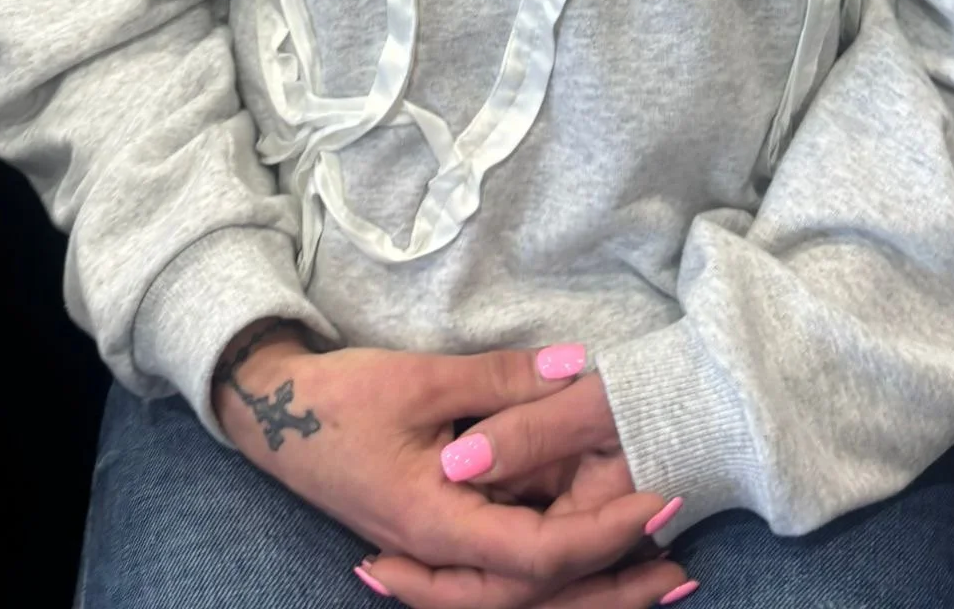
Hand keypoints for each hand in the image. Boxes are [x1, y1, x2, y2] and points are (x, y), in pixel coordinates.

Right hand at [212, 327, 686, 605]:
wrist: (272, 412)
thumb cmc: (340, 397)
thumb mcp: (423, 377)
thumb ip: (502, 380)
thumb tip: (578, 368)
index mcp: (437, 526)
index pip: (537, 555)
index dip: (603, 534)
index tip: (659, 501)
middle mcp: (440, 555)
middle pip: (538, 597)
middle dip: (613, 587)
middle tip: (680, 566)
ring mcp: (438, 551)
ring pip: (523, 593)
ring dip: (590, 583)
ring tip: (657, 569)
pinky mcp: (439, 534)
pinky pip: (504, 567)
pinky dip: (555, 562)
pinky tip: (595, 541)